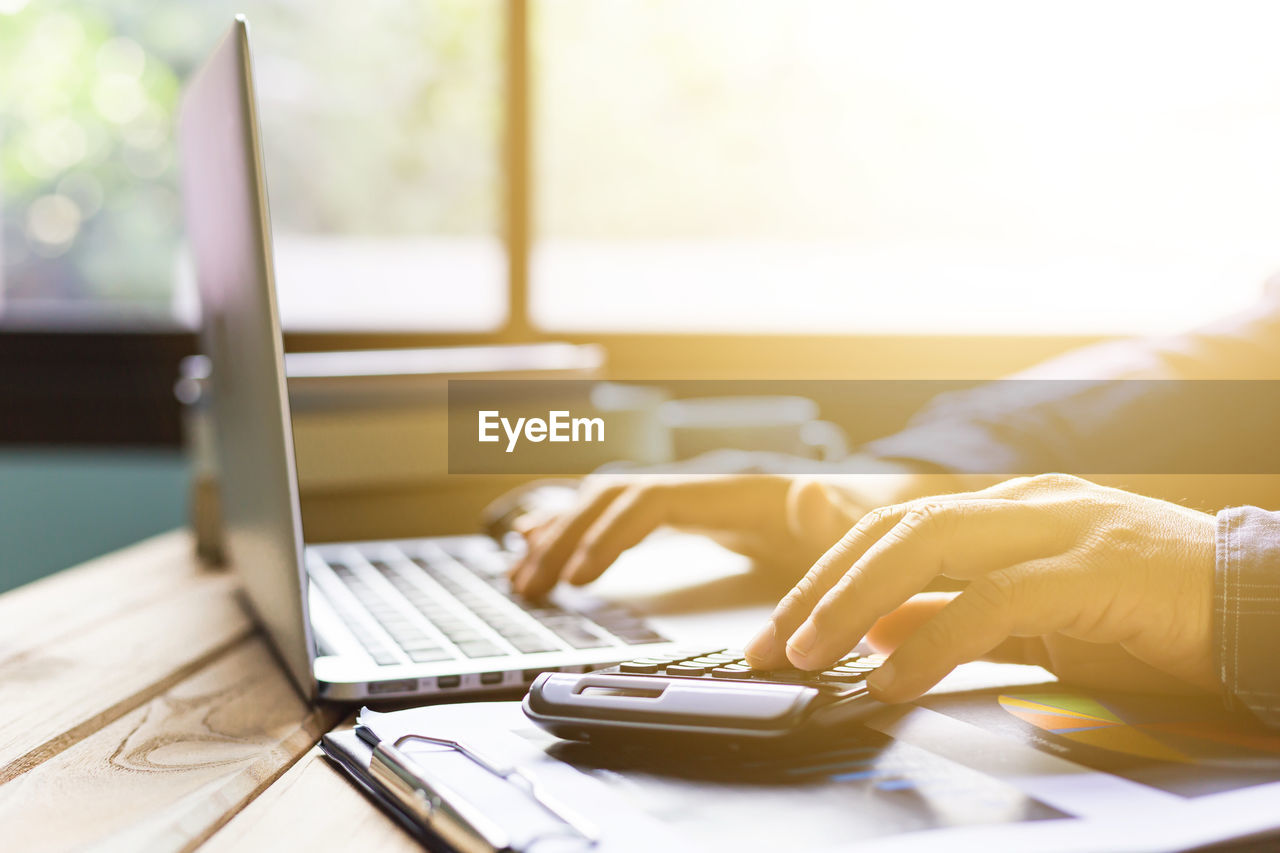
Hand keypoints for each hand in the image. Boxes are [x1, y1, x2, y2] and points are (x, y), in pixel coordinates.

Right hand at [509, 458, 945, 597]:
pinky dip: (574, 532)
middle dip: (564, 538)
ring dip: (559, 537)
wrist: (865, 503)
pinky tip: (539, 548)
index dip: (608, 534)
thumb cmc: (856, 516)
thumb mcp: (850, 520)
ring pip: (602, 505)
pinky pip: (614, 517)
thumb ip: (830, 514)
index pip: (648, 500)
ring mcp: (686, 497)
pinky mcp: (684, 515)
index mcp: (726, 487)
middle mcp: (696, 484)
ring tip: (521, 577)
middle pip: (610, 498)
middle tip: (530, 586)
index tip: (580, 576)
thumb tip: (812, 496)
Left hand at [744, 474, 1218, 700]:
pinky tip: (895, 677)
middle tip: (773, 646)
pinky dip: (934, 640)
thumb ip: (956, 619)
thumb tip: (878, 632)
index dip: (826, 578)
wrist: (1259, 606)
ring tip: (813, 654)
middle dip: (820, 588)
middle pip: (894, 530)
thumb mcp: (1033, 623)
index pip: (892, 532)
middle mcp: (1024, 505)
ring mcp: (1061, 528)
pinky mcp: (1096, 570)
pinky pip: (996, 600)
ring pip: (928, 546)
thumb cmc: (1148, 617)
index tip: (779, 631)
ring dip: (856, 602)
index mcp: (1007, 511)